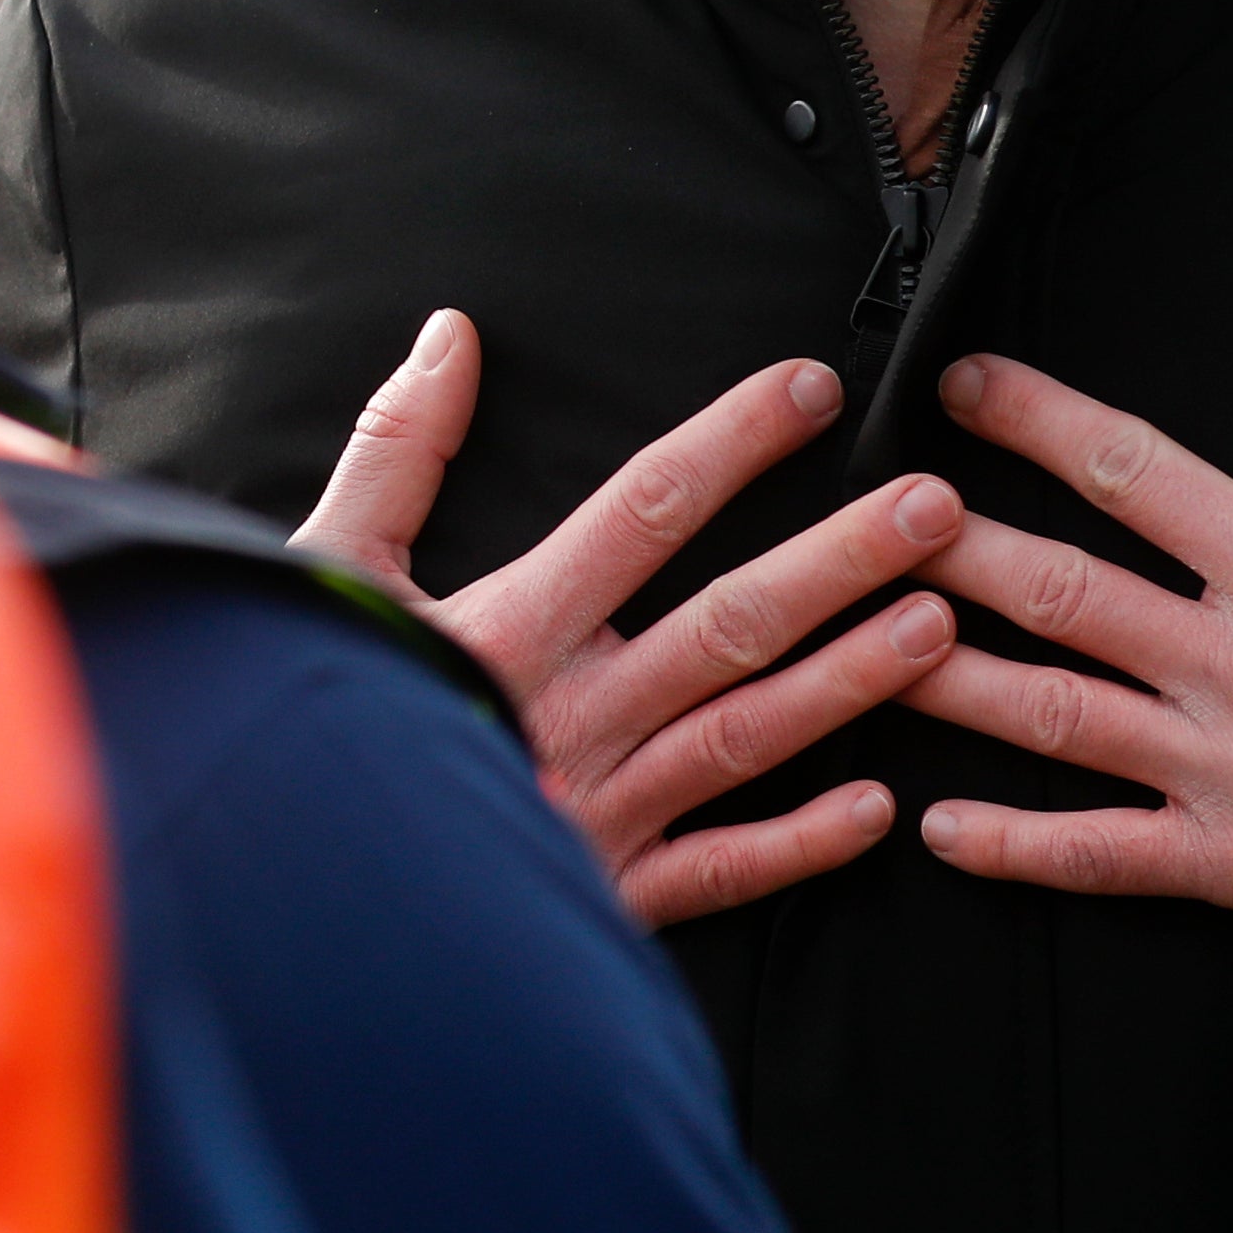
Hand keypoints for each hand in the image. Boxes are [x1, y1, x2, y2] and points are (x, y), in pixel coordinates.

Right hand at [302, 308, 965, 925]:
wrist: (291, 895)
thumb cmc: (298, 714)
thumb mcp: (324, 563)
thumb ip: (396, 450)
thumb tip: (451, 336)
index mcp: (509, 625)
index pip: (643, 510)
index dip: (732, 442)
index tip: (809, 390)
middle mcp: (575, 712)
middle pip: (733, 621)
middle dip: (842, 559)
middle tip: (936, 509)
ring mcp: (602, 809)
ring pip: (751, 737)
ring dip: (852, 680)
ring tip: (941, 626)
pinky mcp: (607, 894)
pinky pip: (723, 871)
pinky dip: (801, 843)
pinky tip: (880, 807)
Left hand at [910, 240, 1232, 966]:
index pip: (1128, 469)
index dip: (1031, 417)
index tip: (958, 384)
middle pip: (1055, 588)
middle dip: (943, 543)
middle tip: (858, 509)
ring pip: (1051, 714)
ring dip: (939, 677)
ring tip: (849, 641)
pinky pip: (1103, 852)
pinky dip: (1015, 844)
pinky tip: (936, 826)